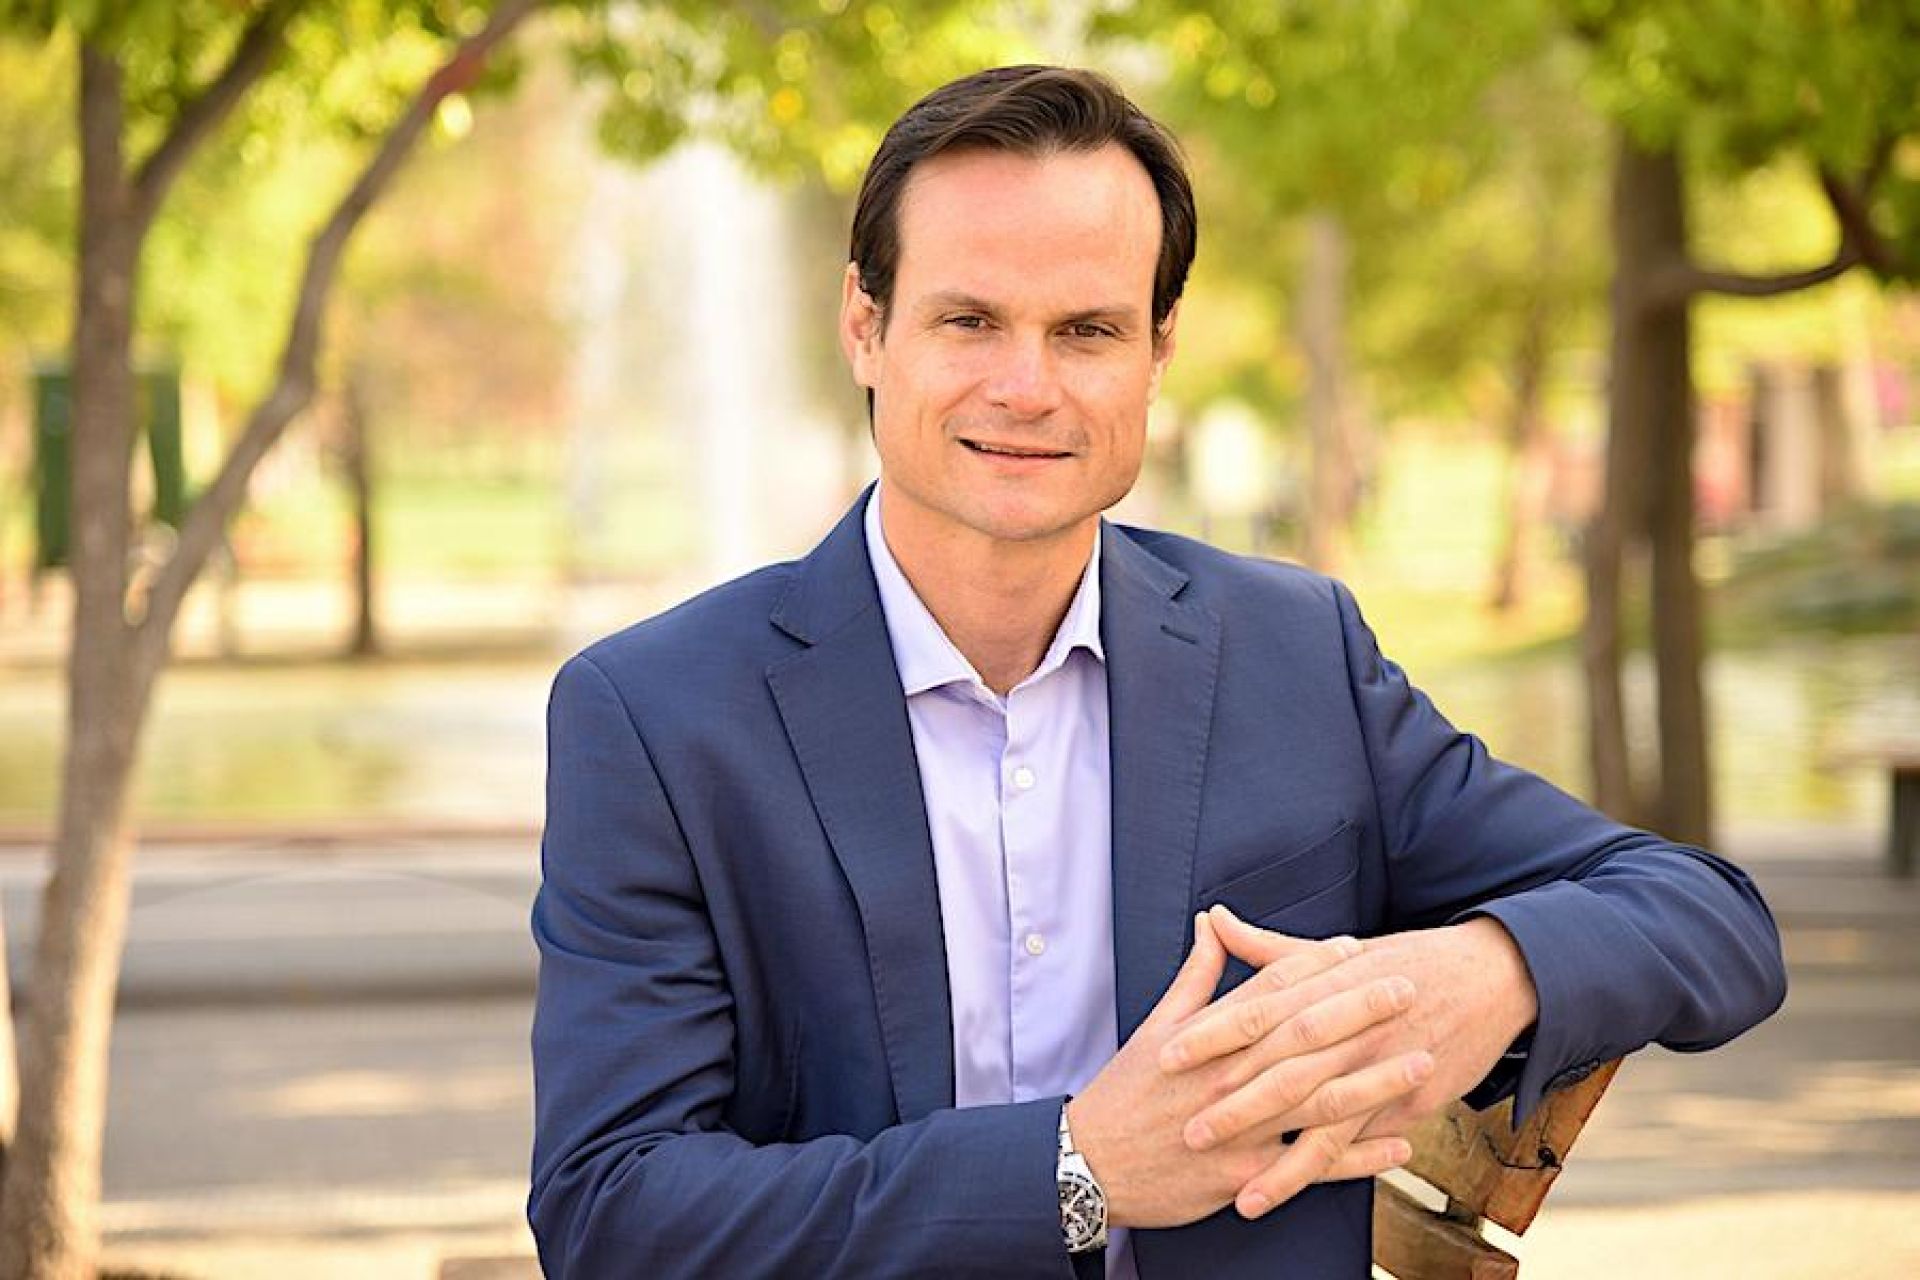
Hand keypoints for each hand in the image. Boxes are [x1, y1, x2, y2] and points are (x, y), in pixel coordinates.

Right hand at [1067, 913, 1418, 1228]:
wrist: (1088, 1163)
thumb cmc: (1125, 1093)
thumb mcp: (1156, 1027)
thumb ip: (1196, 975)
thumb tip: (1213, 921)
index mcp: (1208, 1037)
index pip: (1269, 990)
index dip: (1314, 967)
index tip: (1357, 949)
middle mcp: (1228, 1077)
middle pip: (1302, 1036)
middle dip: (1358, 1011)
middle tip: (1407, 988)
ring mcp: (1239, 1127)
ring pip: (1315, 1099)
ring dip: (1372, 1081)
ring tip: (1420, 1062)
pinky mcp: (1244, 1175)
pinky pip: (1309, 1166)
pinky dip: (1356, 1158)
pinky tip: (1398, 1144)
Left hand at [1168, 907, 1538, 1151]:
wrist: (1492, 977)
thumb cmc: (1407, 960)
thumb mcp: (1338, 950)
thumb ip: (1270, 947)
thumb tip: (1213, 918)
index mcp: (1327, 984)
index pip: (1259, 1008)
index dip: (1213, 1032)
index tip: (1168, 1051)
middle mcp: (1351, 1025)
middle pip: (1284, 1065)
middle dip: (1234, 1100)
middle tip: (1184, 1125)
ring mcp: (1380, 1065)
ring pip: (1320, 1113)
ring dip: (1275, 1151)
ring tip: (1231, 1180)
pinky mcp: (1407, 1100)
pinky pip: (1359, 1140)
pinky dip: (1324, 1168)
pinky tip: (1287, 1191)